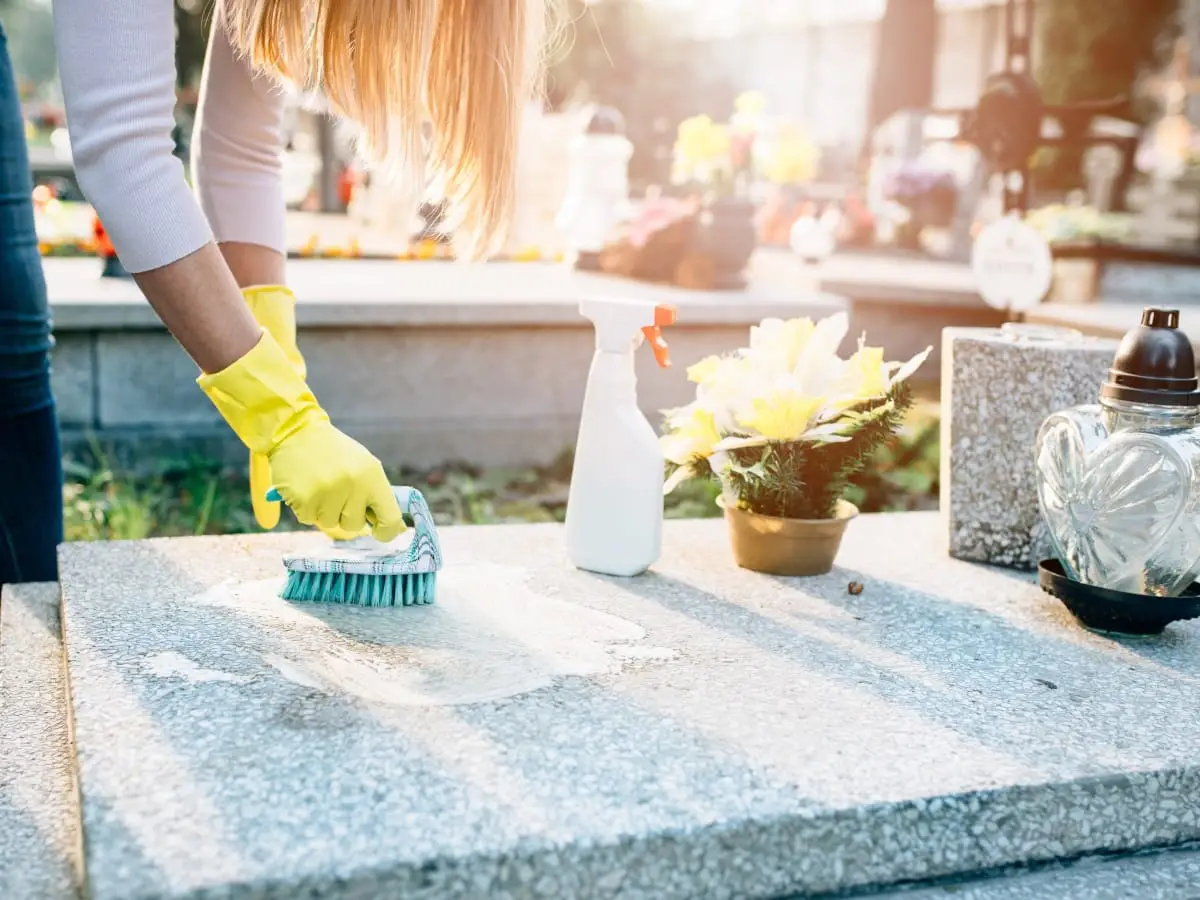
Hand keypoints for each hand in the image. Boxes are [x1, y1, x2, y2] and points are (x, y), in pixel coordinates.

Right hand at [197, 330, 404, 542]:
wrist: (296, 430)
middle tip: (336, 492)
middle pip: (355, 525)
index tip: (379, 532)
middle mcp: (353, 485)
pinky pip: (307, 519)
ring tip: (319, 485)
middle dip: (345, 514)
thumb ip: (376, 494)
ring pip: (329, 524)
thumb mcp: (362, 465)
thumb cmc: (333, 452)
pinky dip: (305, 507)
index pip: (390, 518)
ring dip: (323, 510)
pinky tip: (304, 486)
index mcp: (372, 476)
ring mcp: (327, 492)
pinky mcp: (303, 498)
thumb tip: (394, 528)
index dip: (386, 531)